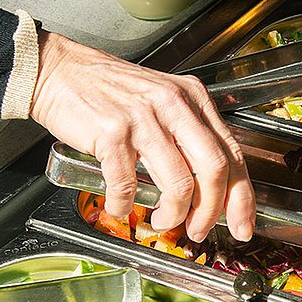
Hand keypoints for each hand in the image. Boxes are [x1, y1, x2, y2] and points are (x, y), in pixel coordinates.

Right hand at [30, 30, 254, 241]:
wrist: (59, 71)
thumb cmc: (107, 90)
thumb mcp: (160, 99)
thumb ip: (186, 134)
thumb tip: (207, 186)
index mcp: (192, 98)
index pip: (231, 153)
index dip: (240, 197)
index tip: (241, 223)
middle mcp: (173, 105)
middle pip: (213, 170)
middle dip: (210, 212)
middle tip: (198, 231)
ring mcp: (143, 118)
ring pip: (178, 183)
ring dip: (172, 214)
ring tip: (162, 221)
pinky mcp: (112, 133)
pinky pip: (128, 184)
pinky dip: (125, 205)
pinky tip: (121, 207)